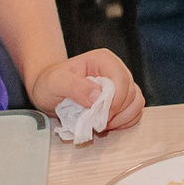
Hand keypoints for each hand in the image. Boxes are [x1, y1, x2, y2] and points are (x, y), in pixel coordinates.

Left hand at [25, 50, 144, 133]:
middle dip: (117, 112)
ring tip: (101, 124)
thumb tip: (97, 97)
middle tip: (96, 123)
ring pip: (136, 102)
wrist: (47, 91)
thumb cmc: (49, 83)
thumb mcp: (55, 83)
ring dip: (122, 118)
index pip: (122, 80)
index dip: (115, 101)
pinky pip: (133, 111)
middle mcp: (115, 69)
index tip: (100, 117)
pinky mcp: (120, 98)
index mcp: (104, 60)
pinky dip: (124, 122)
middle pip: (131, 93)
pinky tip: (108, 124)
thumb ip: (75, 87)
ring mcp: (120, 84)